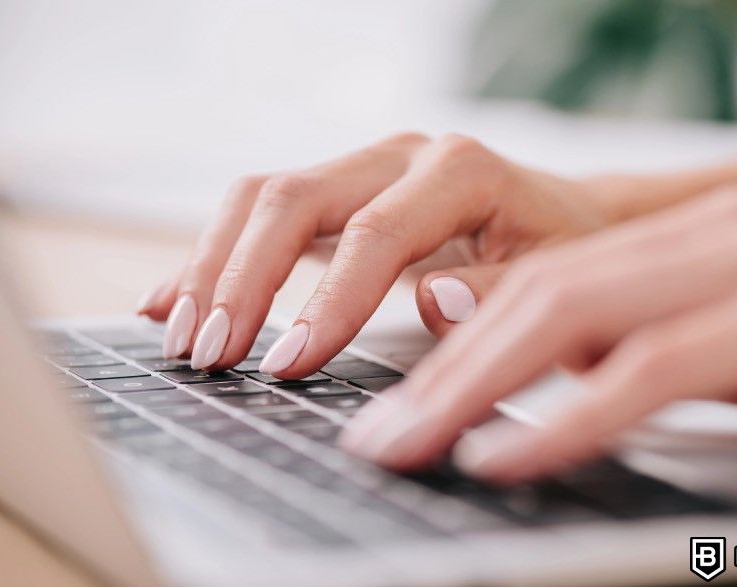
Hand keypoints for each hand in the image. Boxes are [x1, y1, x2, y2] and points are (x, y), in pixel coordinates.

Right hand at [137, 133, 610, 373]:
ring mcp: (364, 168)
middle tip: (210, 354)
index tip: (286, 367)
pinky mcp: (341, 192)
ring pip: (263, 197)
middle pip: (295, 199)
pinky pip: (261, 212)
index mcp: (460, 172)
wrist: (565, 218)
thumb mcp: (556, 282)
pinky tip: (172, 296)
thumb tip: (430, 300)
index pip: (375, 234)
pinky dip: (214, 255)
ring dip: (213, 265)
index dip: (326, 302)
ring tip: (181, 335)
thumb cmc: (562, 253)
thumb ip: (498, 293)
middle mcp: (401, 156)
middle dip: (242, 279)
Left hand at [340, 184, 736, 482]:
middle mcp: (709, 236)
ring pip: (577, 316)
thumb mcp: (708, 349)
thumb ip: (614, 342)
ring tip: (410, 446)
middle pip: (539, 296)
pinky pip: (656, 368)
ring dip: (478, 390)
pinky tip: (505, 458)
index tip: (392, 407)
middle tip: (379, 439)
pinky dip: (571, 416)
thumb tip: (493, 347)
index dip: (454, 346)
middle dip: (446, 374)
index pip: (537, 283)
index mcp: (680, 240)